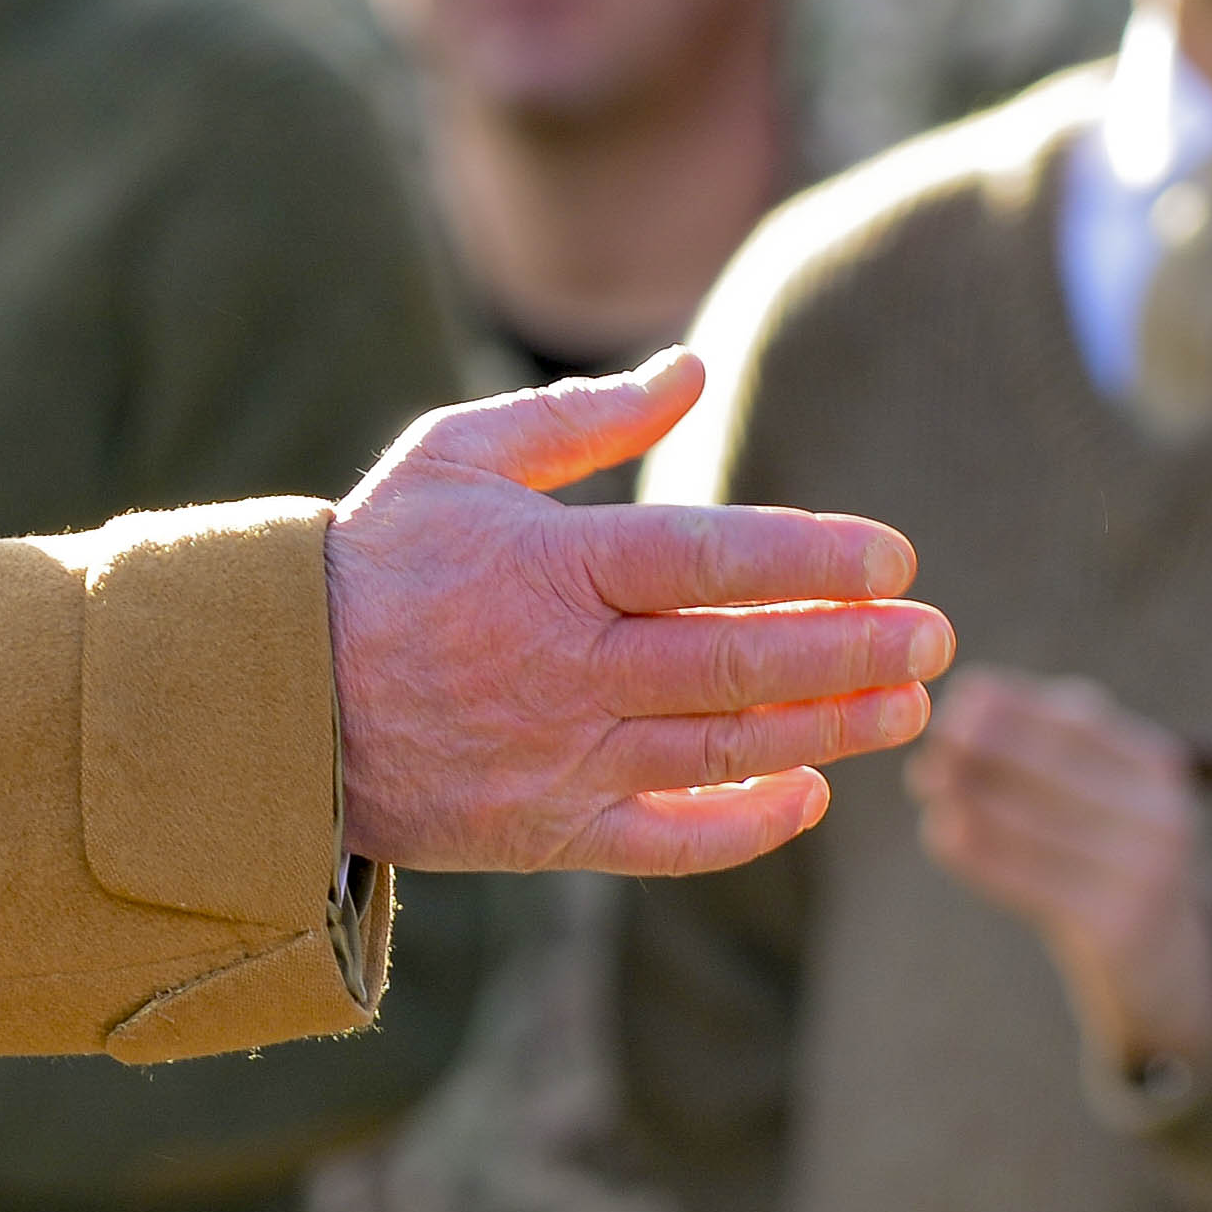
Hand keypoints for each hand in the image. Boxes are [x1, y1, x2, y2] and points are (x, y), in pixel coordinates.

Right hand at [327, 354, 951, 874]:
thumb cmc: (379, 559)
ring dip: (828, 730)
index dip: (812, 559)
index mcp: (549, 567)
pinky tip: (812, 793)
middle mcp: (564, 669)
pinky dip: (745, 825)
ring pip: (721, 753)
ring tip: (911, 708)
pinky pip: (666, 842)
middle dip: (852, 649)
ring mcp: (557, 759)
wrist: (273, 701)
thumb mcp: (460, 455)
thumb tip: (691, 369)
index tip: (894, 555)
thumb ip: (583, 418)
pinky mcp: (545, 833)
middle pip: (737, 661)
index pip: (710, 559)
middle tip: (938, 636)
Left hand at [911, 669, 1211, 1076]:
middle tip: (934, 743)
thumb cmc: (1113, 855)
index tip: (961, 698)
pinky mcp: (1114, 929)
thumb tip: (973, 699)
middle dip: (988, 749)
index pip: (1079, 721)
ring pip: (1036, 824)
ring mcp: (1144, 875)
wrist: (1166, 963)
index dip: (1016, 706)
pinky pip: (1030, 881)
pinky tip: (941, 834)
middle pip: (1057, 768)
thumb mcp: (1107, 792)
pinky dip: (980, 855)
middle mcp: (1162, 815)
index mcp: (1159, 766)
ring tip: (927, 784)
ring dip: (973, 799)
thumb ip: (1053, 744)